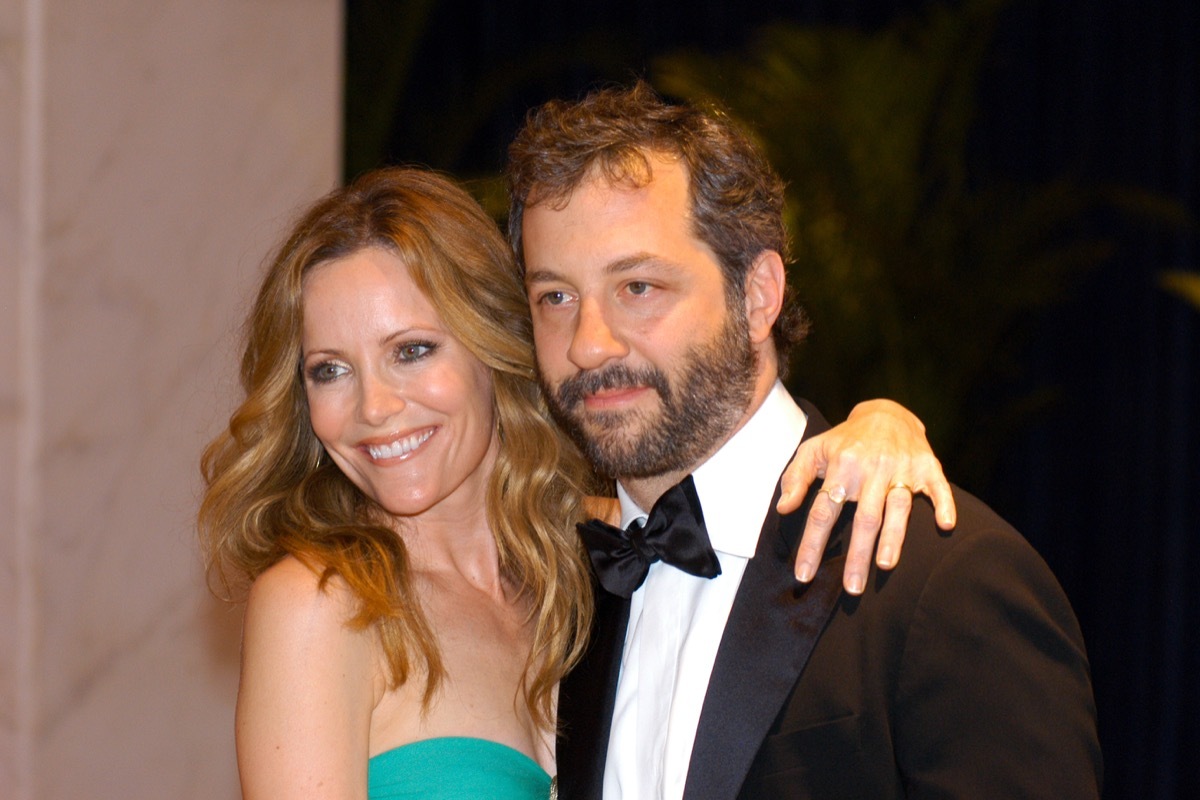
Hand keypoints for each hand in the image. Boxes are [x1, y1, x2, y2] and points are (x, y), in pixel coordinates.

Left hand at [777, 399, 955, 594]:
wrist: (886, 413)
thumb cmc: (845, 441)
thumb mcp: (813, 451)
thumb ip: (795, 479)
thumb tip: (783, 508)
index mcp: (842, 466)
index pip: (823, 511)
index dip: (813, 543)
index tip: (804, 574)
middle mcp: (872, 468)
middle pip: (864, 517)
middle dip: (857, 554)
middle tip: (851, 588)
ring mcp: (902, 468)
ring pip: (898, 507)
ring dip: (894, 537)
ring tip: (886, 565)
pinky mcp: (928, 466)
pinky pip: (938, 487)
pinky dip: (943, 505)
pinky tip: (945, 525)